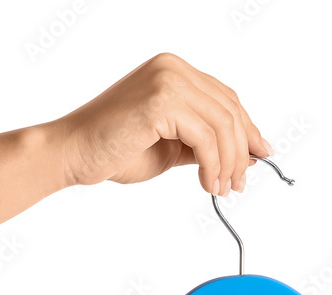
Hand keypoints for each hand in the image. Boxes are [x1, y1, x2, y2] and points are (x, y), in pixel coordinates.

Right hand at [43, 52, 273, 195]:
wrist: (72, 153)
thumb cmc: (112, 150)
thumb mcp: (170, 146)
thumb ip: (203, 144)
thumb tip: (244, 155)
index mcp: (173, 71)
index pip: (225, 98)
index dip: (246, 129)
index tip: (259, 156)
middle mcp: (172, 68)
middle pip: (229, 110)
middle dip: (241, 151)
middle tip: (240, 183)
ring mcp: (167, 80)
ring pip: (222, 125)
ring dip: (228, 163)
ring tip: (222, 189)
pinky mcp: (161, 101)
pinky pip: (205, 138)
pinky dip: (212, 165)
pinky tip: (207, 184)